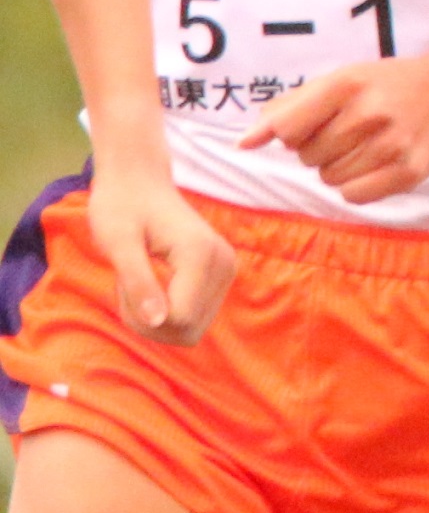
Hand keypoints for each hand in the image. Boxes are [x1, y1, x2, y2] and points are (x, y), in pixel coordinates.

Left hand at [87, 163, 231, 342]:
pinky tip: (154, 283)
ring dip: (157, 318)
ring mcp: (227, 271)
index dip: (141, 316)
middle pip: (188, 331)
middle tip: (127, 286)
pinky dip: (167, 311)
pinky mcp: (222, 276)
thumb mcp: (117, 243)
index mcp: (201, 255)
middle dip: (148, 322)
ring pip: (192, 329)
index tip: (121, 283)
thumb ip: (138, 282)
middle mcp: (224, 264)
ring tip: (140, 282)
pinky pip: (194, 317)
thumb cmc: (121, 207)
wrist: (139, 181)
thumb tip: (158, 323)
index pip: (178, 320)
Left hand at [249, 47, 428, 207]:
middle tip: (347, 133)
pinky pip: (354, 197)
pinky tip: (374, 167)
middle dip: (317, 149)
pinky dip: (356, 187)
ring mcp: (391, 146)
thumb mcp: (341, 80)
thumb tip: (245, 143)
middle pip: (306, 157)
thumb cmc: (387, 84)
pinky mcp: (409, 172)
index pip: (287, 129)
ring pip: (329, 179)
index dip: (288, 135)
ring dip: (337, 168)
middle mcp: (369, 114)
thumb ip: (290, 107)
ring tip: (364, 148)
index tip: (306, 128)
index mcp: (346, 86)